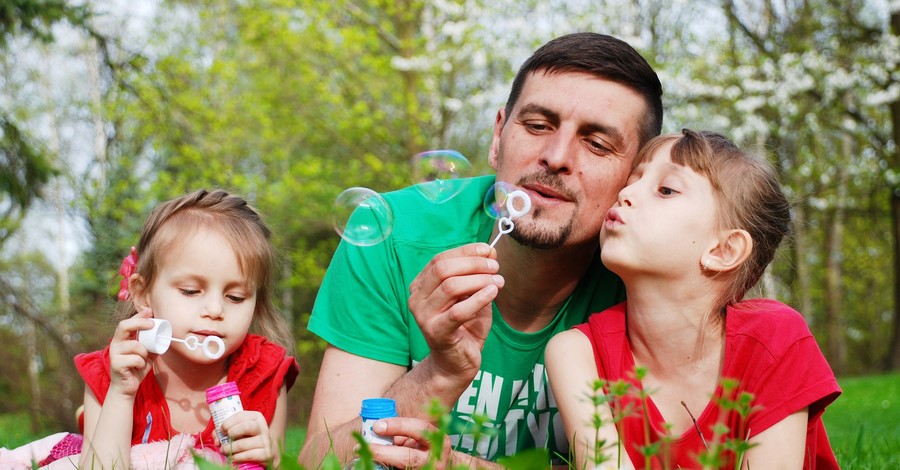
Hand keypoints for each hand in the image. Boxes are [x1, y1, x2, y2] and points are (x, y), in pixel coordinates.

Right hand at [107, 308, 154, 396]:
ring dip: (144, 351)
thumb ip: (152, 344)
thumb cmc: (136, 368)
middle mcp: (115, 344)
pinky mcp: (116, 364)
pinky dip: (142, 363)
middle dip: (139, 323)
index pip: (127, 323)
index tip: (150, 312)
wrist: (127, 387)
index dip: (138, 316)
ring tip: (144, 358)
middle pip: (123, 326)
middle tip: (152, 325)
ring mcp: (114, 354)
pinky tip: (139, 367)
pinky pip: (135, 359)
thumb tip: (165, 333)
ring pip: (134, 345)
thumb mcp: (147, 354)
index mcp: (122, 339)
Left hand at [218, 410, 274, 464]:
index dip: (228, 422)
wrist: (268, 451)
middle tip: (223, 440)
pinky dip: (237, 457)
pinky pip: (248, 455)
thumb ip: (227, 430)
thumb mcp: (241, 431)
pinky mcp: (266, 454)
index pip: (240, 416)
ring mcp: (266, 441)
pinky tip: (233, 457)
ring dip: (229, 449)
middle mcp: (262, 427)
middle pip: (245, 427)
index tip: (222, 430)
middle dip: (231, 433)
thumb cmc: (250, 438)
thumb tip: (216, 438)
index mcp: (256, 417)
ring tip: (224, 451)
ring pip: (243, 444)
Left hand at [367, 417, 472, 469]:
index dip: (397, 426)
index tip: (377, 426)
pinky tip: (374, 463)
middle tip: (364, 446)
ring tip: (364, 455)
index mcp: (439, 441)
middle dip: (384, 452)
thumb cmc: (428, 448)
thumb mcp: (420, 438)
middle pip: (408, 458)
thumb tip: (376, 430)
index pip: (420, 429)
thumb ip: (402, 434)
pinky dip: (385, 467)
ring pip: (402, 468)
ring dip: (381, 462)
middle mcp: (436, 459)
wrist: (446, 466)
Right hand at [408, 243, 503, 382]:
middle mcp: (417, 298)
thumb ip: (478, 273)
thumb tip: (490, 250)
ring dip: (479, 280)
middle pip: (443, 270)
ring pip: (450, 287)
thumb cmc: (464, 326)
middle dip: (473, 264)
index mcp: (421, 285)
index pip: (440, 259)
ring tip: (498, 282)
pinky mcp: (436, 332)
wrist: (456, 363)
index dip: (465, 252)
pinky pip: (458, 311)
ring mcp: (423, 316)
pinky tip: (493, 293)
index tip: (488, 250)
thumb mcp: (472, 295)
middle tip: (495, 267)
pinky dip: (478, 299)